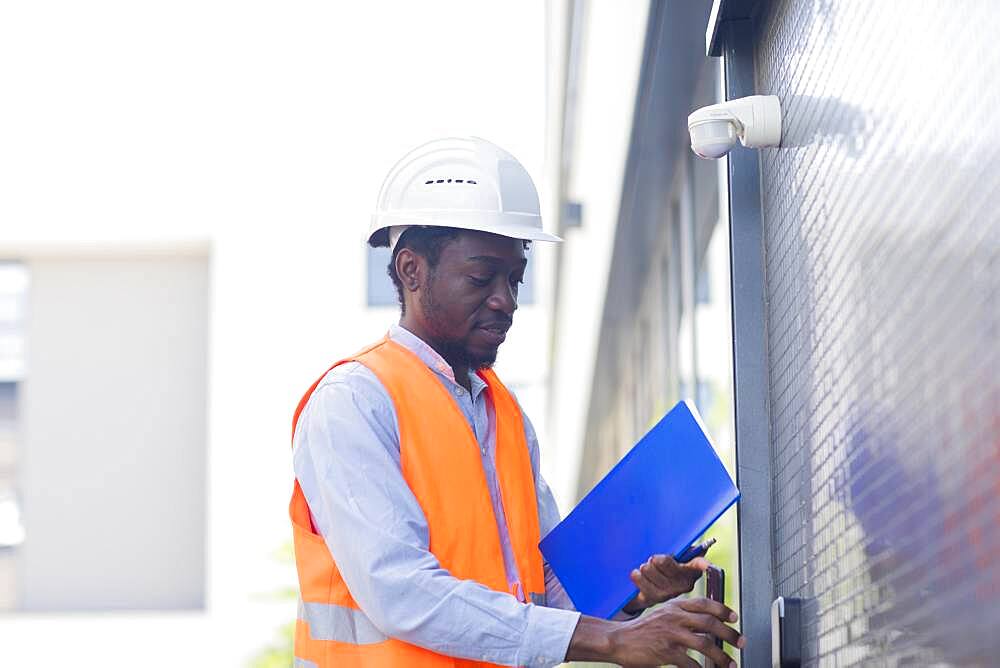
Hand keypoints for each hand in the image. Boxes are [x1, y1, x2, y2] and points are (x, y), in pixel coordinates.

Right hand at [609, 596, 742, 667]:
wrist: (618, 639)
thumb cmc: (641, 630)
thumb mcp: (662, 615)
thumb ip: (681, 616)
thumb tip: (706, 623)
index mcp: (674, 606)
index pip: (704, 603)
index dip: (722, 609)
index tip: (734, 618)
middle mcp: (674, 617)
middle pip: (710, 622)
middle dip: (730, 634)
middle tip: (741, 642)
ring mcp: (670, 634)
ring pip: (705, 643)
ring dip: (721, 656)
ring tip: (730, 664)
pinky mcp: (665, 651)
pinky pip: (690, 663)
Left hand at [622, 554, 709, 613]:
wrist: (646, 586)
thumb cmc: (663, 567)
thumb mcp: (672, 556)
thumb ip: (682, 550)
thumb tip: (694, 547)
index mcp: (692, 569)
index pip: (699, 564)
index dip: (702, 564)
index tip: (705, 564)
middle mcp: (685, 584)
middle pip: (666, 563)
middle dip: (656, 559)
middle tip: (652, 559)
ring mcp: (671, 593)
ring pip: (653, 573)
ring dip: (646, 568)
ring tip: (644, 567)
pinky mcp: (657, 600)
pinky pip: (644, 585)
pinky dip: (638, 577)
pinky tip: (637, 574)